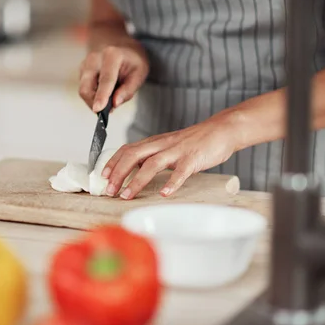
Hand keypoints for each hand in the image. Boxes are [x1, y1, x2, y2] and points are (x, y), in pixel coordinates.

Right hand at [79, 44, 148, 112]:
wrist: (121, 46)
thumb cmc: (132, 61)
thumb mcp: (140, 73)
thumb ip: (128, 90)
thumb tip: (115, 104)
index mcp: (112, 56)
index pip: (105, 80)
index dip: (101, 96)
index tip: (98, 110)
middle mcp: (94, 59)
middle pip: (86, 88)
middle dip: (94, 103)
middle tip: (108, 111)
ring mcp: (85, 64)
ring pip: (83, 91)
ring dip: (94, 100)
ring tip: (109, 99)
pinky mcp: (82, 71)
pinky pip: (84, 89)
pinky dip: (93, 96)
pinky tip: (104, 92)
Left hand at [101, 117, 240, 199]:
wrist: (222, 130)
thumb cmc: (196, 141)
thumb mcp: (170, 146)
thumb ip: (155, 156)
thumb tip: (137, 171)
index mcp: (156, 142)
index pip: (128, 149)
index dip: (113, 162)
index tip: (102, 176)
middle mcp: (163, 144)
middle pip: (134, 155)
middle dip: (118, 173)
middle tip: (109, 190)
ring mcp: (178, 151)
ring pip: (152, 164)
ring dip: (137, 181)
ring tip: (127, 195)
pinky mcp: (193, 158)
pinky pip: (181, 172)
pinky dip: (172, 183)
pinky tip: (165, 194)